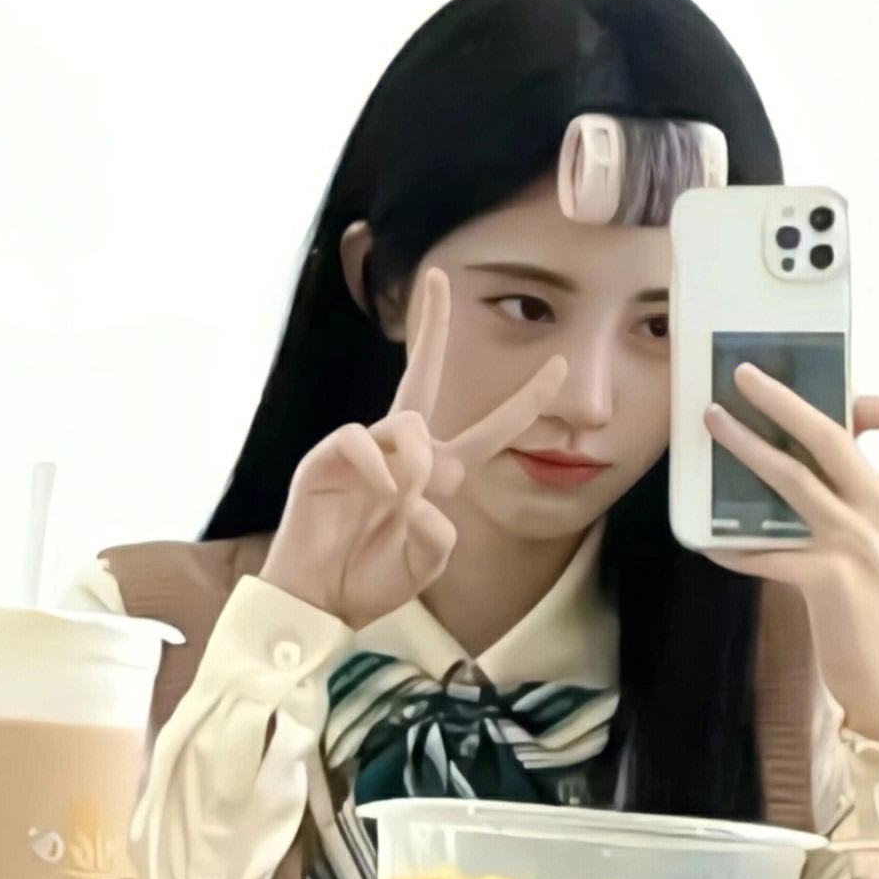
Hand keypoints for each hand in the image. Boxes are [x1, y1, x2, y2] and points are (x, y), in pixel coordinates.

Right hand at [260, 267, 567, 629]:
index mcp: (438, 472)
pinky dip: (378, 467)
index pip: (489, 429)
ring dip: (417, 459)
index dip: (525, 400)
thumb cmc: (373, 578)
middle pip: (424, 377)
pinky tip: (380, 492)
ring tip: (402, 498)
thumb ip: (440, 533)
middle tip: (440, 278)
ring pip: (407, 420)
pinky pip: (362, 440)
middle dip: (434, 328)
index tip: (558, 365)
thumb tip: (426, 493)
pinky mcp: (328, 455)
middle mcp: (404, 451)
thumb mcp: (427, 561)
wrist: (321, 601)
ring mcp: (365, 449)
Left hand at [699, 362, 878, 740]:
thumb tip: (804, 450)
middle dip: (783, 400)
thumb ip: (863, 494)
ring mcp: (859, 544)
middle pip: (832, 436)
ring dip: (745, 447)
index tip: (835, 403)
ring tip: (713, 423)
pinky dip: (731, 545)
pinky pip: (764, 551)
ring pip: (792, 479)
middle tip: (742, 376)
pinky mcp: (826, 579)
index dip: (869, 400)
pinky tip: (704, 542)